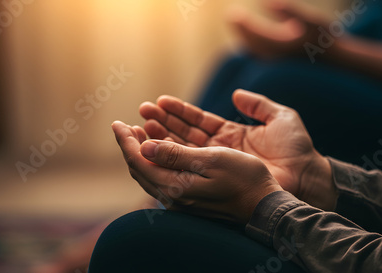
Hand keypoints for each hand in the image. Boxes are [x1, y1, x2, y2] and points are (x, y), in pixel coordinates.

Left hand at [112, 121, 282, 223]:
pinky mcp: (191, 198)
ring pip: (151, 173)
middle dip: (130, 145)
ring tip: (138, 132)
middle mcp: (174, 197)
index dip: (125, 141)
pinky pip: (164, 177)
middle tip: (124, 126)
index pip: (139, 161)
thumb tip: (144, 146)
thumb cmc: (245, 180)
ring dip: (142, 152)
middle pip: (141, 168)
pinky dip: (156, 160)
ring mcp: (182, 200)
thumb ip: (176, 155)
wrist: (265, 206)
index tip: (116, 123)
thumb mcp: (212, 160)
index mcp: (175, 187)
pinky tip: (159, 150)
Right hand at [140, 89, 336, 210]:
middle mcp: (221, 150)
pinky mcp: (218, 179)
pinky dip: (173, 157)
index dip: (178, 111)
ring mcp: (218, 165)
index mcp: (232, 133)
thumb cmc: (296, 149)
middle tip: (142, 111)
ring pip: (183, 150)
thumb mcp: (280, 118)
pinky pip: (192, 167)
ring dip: (161, 138)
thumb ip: (258, 105)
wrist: (306, 176)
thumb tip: (236, 94)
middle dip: (162, 122)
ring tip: (142, 125)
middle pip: (185, 134)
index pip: (198, 120)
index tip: (159, 101)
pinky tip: (156, 148)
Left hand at [228, 0, 329, 58]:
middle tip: (231, 16)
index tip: (232, 13)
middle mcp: (279, 58)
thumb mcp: (311, 19)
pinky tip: (251, 42)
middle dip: (241, 30)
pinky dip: (253, 48)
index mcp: (282, 46)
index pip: (255, 34)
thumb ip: (288, 10)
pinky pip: (262, 57)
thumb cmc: (327, 36)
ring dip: (245, 38)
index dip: (243, 23)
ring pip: (256, 52)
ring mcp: (281, 63)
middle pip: (252, 44)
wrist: (339, 58)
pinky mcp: (284, 64)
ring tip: (238, 26)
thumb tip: (266, 1)